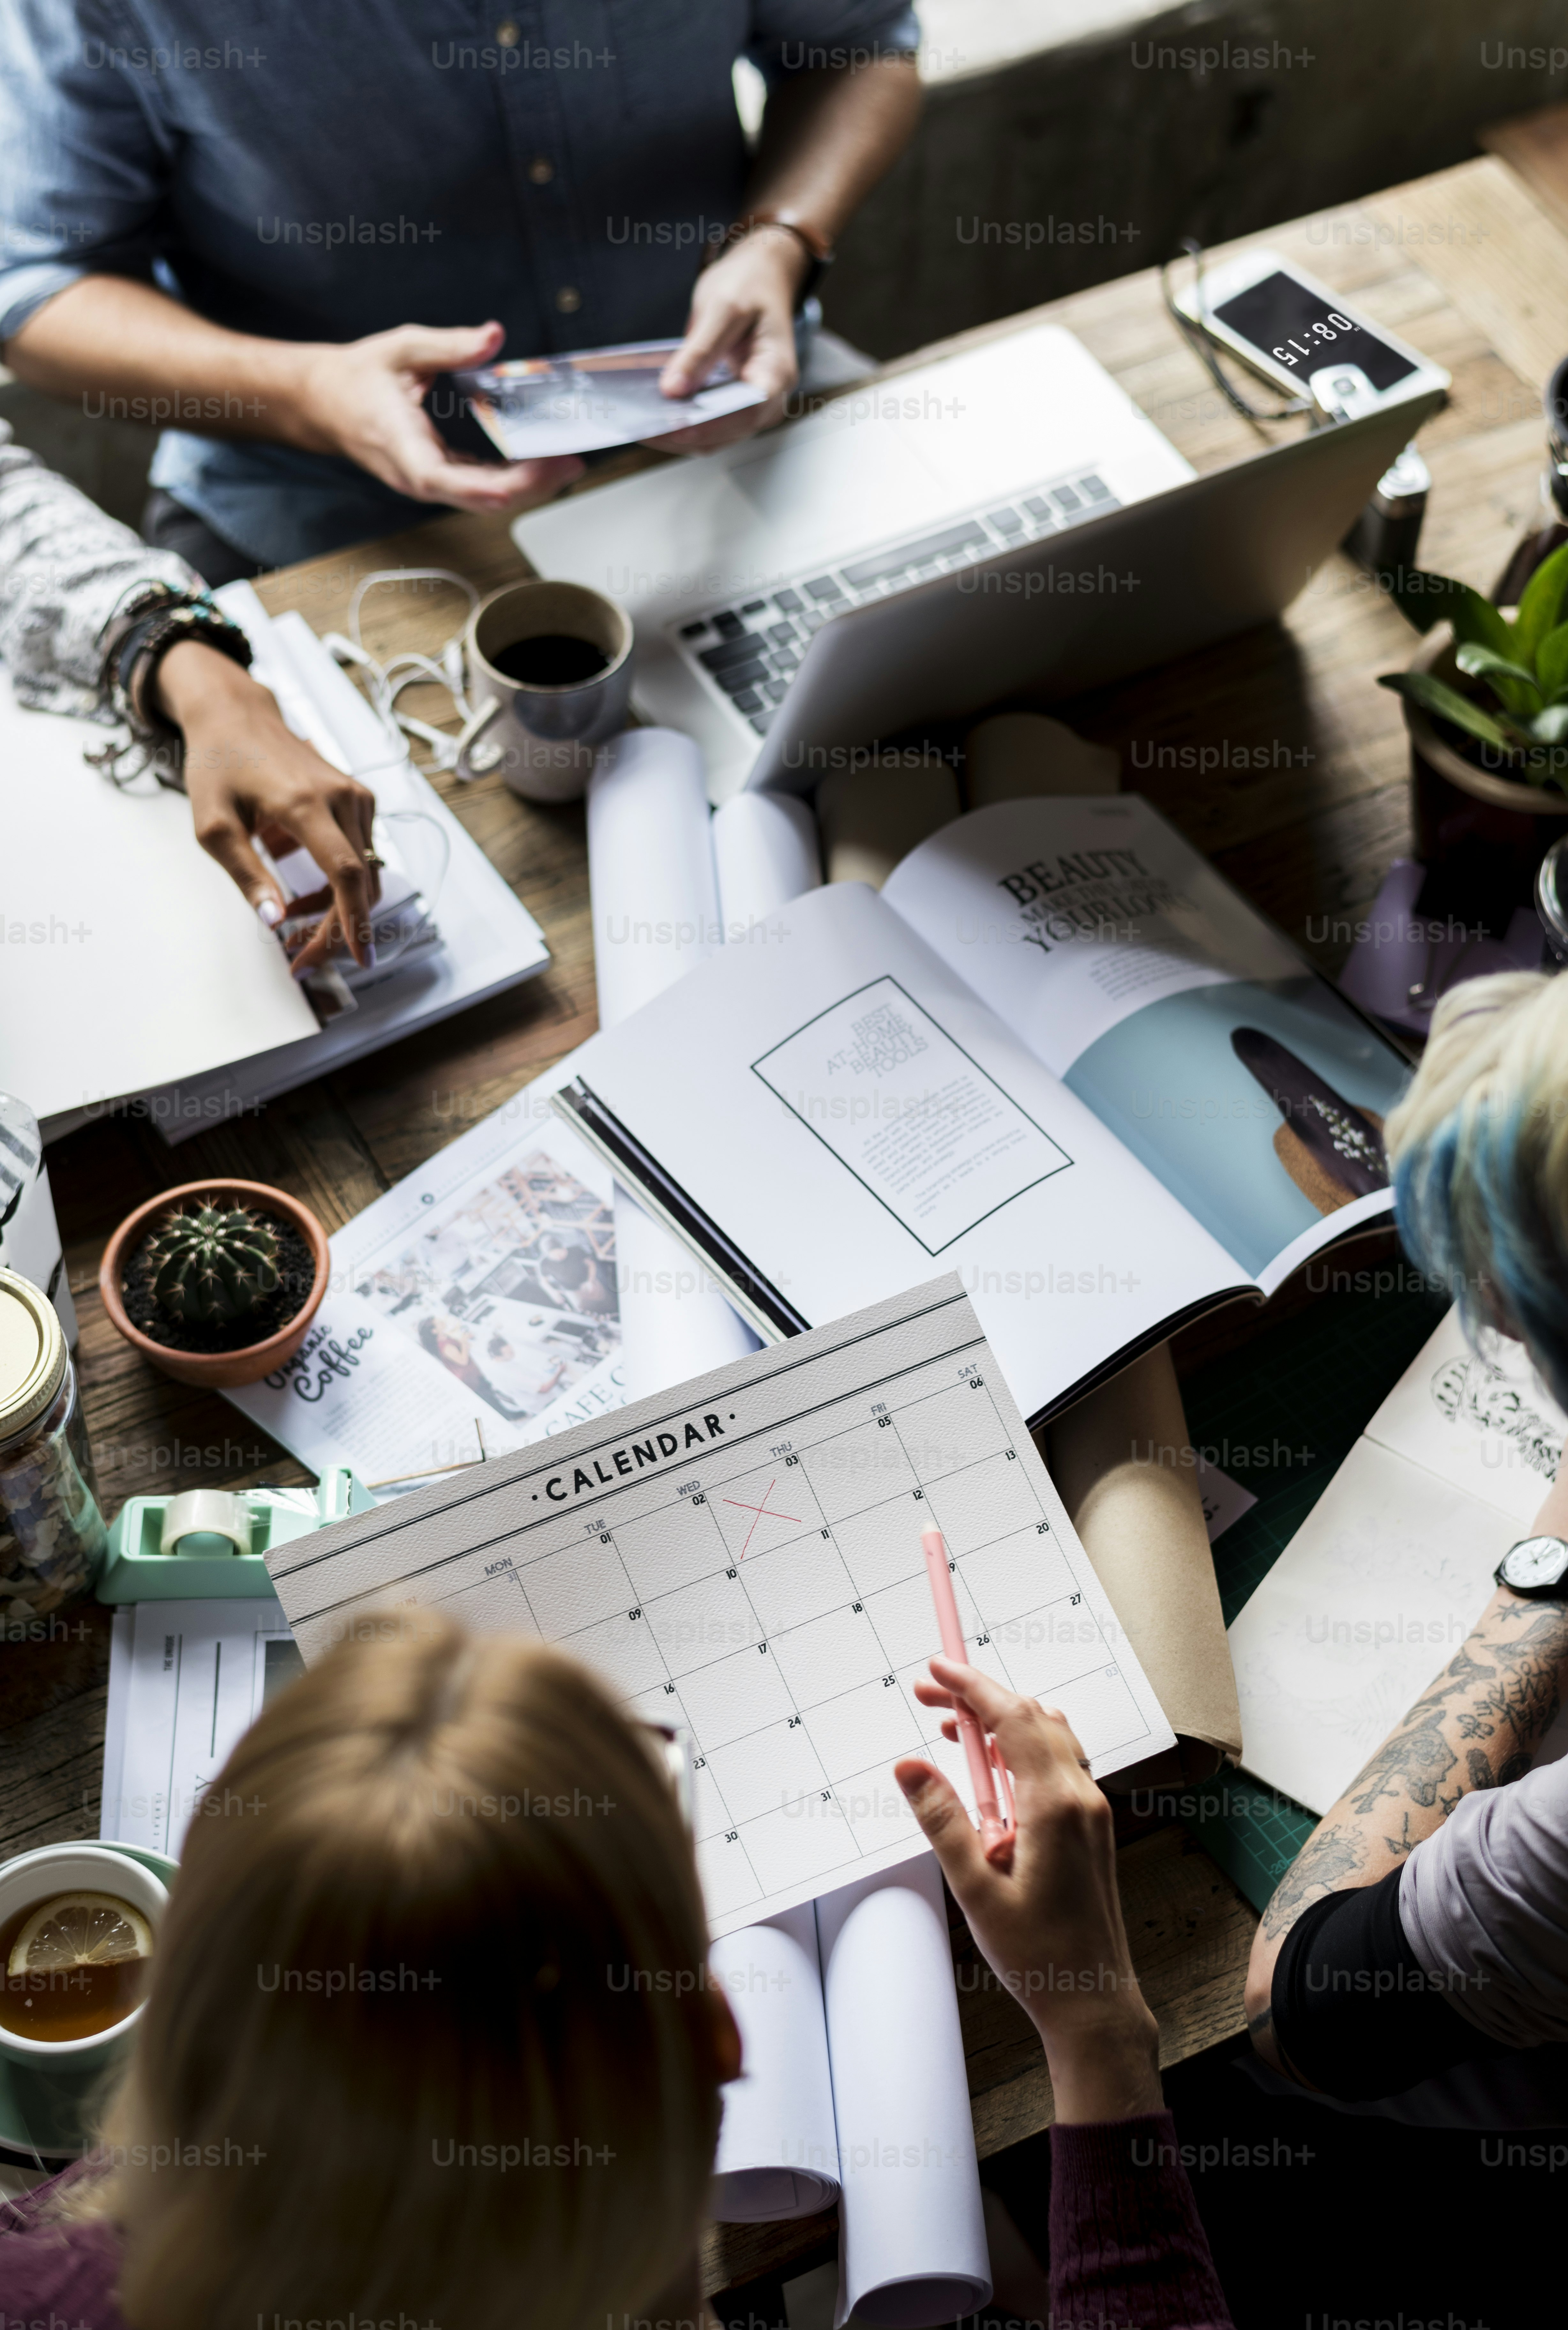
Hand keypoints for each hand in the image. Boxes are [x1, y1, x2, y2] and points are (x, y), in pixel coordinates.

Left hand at [156, 640, 381, 975]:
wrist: (236, 715)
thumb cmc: (219, 766)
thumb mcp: (212, 826)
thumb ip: (245, 875)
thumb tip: (275, 921)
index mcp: (303, 803)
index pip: (345, 872)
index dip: (356, 921)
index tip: (360, 958)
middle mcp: (341, 798)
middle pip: (358, 883)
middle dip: (338, 931)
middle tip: (304, 960)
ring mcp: (356, 797)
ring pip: (365, 876)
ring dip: (336, 911)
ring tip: (295, 925)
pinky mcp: (359, 800)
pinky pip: (361, 858)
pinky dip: (339, 887)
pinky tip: (305, 893)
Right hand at [291, 319, 584, 512]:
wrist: (323, 403)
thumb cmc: (357, 377)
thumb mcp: (400, 348)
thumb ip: (449, 345)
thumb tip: (493, 336)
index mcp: (403, 447)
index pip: (449, 480)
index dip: (493, 485)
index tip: (529, 478)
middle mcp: (417, 477)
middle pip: (480, 498)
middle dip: (530, 485)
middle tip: (572, 462)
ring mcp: (427, 484)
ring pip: (484, 500)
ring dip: (527, 486)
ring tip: (566, 464)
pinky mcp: (437, 480)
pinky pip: (479, 489)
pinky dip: (511, 480)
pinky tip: (538, 464)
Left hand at [652, 231, 805, 453]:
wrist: (760, 277)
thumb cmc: (750, 286)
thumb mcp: (724, 307)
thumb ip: (700, 350)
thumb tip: (673, 389)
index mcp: (776, 372)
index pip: (748, 409)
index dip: (713, 423)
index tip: (676, 425)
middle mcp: (768, 398)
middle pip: (727, 432)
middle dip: (686, 433)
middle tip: (643, 426)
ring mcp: (750, 407)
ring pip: (713, 438)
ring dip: (676, 434)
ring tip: (640, 424)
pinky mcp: (730, 406)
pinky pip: (704, 427)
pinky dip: (678, 424)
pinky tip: (652, 415)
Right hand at [895, 1656, 1160, 2123]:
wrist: (1093, 2001)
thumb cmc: (1040, 1956)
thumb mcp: (976, 1890)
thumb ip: (943, 1822)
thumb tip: (911, 1767)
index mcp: (1055, 1807)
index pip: (1012, 1718)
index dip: (972, 1685)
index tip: (937, 1669)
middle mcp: (1081, 1799)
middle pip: (1031, 1717)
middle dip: (979, 1697)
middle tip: (930, 1696)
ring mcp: (1091, 1812)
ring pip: (1048, 1736)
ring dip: (1001, 1723)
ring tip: (952, 1730)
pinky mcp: (1090, 1828)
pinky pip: (1057, 1765)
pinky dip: (1020, 1751)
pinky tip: (989, 1774)